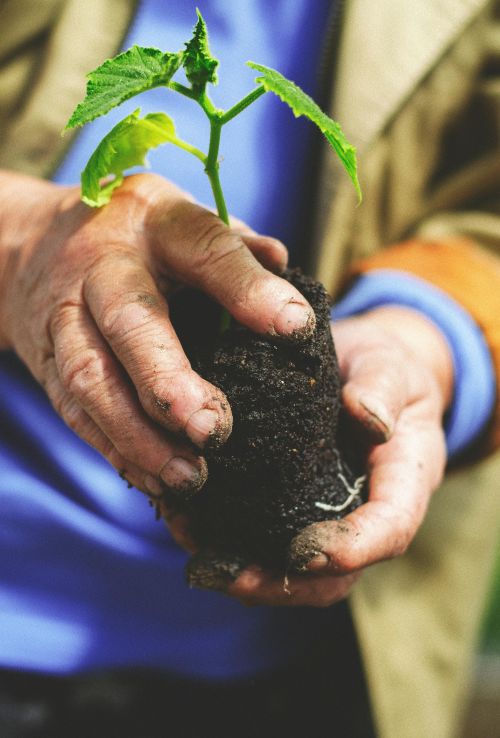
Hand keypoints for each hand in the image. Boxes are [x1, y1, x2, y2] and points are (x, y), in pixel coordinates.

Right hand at [0, 170, 314, 498]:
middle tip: (214, 429)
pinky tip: (155, 479)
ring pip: (91, 380)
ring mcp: (66, 317)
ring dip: (138, 435)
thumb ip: (234, 245)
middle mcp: (104, 269)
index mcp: (156, 224)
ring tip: (190, 475)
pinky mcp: (47, 362)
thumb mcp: (184, 218)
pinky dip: (115, 450)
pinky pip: (75, 412)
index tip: (296, 328)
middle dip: (168, 382)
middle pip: (130, 323)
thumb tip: (284, 267)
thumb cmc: (137, 236)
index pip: (205, 249)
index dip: (248, 289)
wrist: (34, 242)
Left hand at [225, 305, 453, 605]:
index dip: (353, 550)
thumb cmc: (384, 368)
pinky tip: (188, 529)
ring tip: (200, 562)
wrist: (363, 372)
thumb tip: (368, 416)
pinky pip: (266, 544)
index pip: (390, 529)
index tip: (304, 552)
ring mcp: (325, 517)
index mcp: (403, 482)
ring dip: (249, 577)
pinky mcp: (291, 508)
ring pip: (295, 572)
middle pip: (335, 574)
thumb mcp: (390, 366)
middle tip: (231, 575)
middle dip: (284, 583)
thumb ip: (382, 387)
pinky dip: (228, 547)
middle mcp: (363, 513)